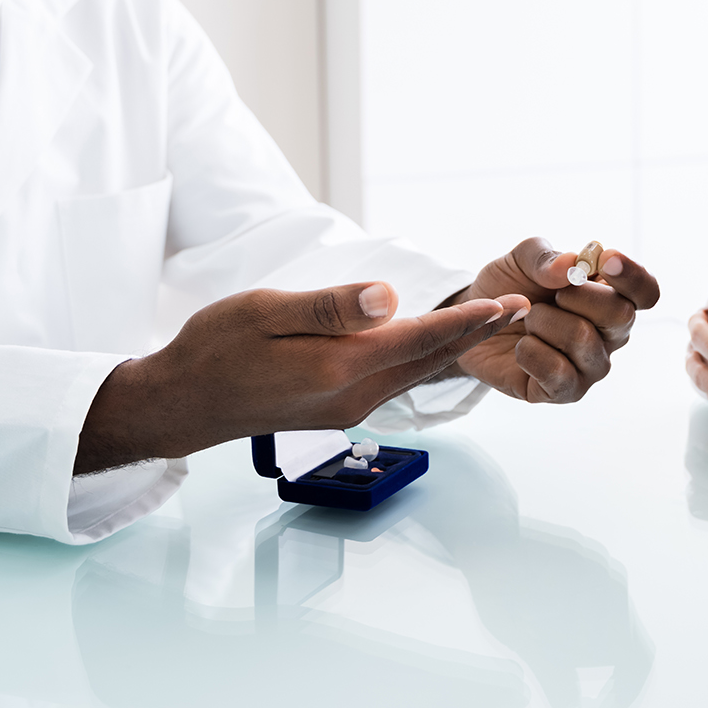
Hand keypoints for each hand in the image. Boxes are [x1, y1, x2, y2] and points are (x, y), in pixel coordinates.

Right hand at [75, 282, 526, 471]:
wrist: (184, 403)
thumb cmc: (216, 347)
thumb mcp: (266, 310)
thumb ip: (331, 307)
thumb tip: (389, 297)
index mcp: (338, 367)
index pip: (420, 339)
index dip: (469, 320)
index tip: (510, 304)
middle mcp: (352, 395)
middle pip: (429, 360)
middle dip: (477, 333)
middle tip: (524, 308)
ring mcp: (347, 408)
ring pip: (415, 374)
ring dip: (455, 348)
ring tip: (493, 322)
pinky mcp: (338, 410)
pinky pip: (396, 382)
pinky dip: (425, 360)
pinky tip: (435, 347)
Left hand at [451, 237, 660, 402]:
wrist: (474, 322)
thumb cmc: (510, 289)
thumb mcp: (520, 260)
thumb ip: (544, 257)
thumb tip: (570, 265)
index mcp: (610, 296)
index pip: (646, 292)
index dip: (633, 276)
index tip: (606, 260)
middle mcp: (609, 334)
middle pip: (622, 315)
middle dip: (578, 296)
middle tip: (551, 294)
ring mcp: (591, 365)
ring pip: (583, 338)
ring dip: (544, 321)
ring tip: (529, 320)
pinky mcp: (566, 391)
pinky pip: (559, 373)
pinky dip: (531, 352)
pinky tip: (523, 346)